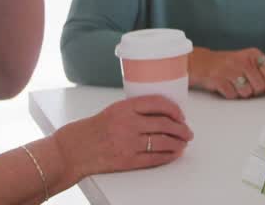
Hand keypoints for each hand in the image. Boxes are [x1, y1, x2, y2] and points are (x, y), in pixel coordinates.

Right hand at [56, 95, 193, 178]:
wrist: (76, 149)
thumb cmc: (96, 128)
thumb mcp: (115, 110)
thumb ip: (136, 110)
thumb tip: (163, 114)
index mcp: (125, 107)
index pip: (157, 103)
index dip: (174, 109)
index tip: (181, 115)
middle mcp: (128, 124)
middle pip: (164, 124)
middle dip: (181, 128)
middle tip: (187, 132)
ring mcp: (128, 143)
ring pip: (162, 142)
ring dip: (178, 142)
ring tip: (184, 142)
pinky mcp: (128, 160)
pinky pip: (154, 158)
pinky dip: (168, 156)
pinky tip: (174, 153)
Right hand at [189, 47, 264, 98]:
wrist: (201, 62)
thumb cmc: (228, 65)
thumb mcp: (248, 63)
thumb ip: (263, 72)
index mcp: (254, 55)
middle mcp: (244, 60)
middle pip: (260, 87)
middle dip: (254, 91)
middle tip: (245, 85)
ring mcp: (231, 69)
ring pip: (247, 93)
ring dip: (241, 93)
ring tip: (233, 84)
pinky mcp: (219, 79)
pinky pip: (232, 95)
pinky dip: (229, 94)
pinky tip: (225, 85)